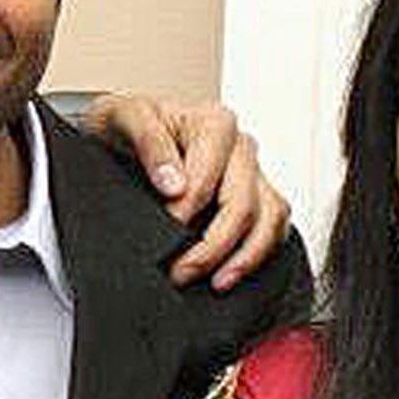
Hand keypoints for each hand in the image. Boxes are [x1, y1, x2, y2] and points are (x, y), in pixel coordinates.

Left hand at [83, 94, 290, 288]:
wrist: (125, 131)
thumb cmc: (129, 123)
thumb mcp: (124, 117)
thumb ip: (149, 143)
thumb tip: (173, 184)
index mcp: (214, 123)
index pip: (209, 177)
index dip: (187, 210)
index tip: (164, 231)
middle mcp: (240, 147)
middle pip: (243, 204)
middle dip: (213, 246)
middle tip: (181, 271)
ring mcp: (253, 172)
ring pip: (268, 219)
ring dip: (245, 257)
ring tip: (217, 281)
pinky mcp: (257, 195)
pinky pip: (274, 226)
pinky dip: (258, 254)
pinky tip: (231, 271)